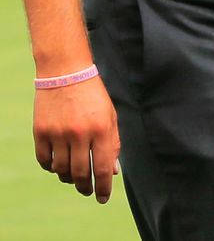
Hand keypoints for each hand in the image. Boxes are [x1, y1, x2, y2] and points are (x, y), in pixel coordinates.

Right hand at [34, 76, 120, 202]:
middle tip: (88, 190)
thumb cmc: (93, 96)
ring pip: (61, 170)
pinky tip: (58, 164)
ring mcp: (58, 133)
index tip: (103, 199)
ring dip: (68, 178)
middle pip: (80, 173)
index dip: (103, 187)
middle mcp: (79, 133)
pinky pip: (44, 161)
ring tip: (74, 176)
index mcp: (101, 129)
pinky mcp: (40, 132)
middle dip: (85, 187)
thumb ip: (113, 143)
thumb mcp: (110, 116)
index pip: (102, 168)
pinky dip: (51, 167)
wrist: (66, 73)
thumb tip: (111, 172)